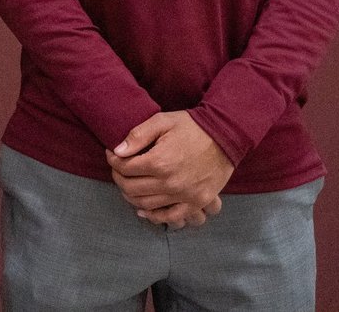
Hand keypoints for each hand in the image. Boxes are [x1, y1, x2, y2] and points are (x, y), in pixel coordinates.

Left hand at [107, 111, 232, 227]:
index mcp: (159, 161)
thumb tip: (117, 151)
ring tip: (128, 184)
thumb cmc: (192, 126)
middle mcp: (170, 182)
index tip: (112, 153)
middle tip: (118, 169)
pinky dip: (154, 216)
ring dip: (131, 196)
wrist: (226, 135)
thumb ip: (137, 136)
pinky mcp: (197, 201)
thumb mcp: (162, 121)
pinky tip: (143, 209)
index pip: (124, 168)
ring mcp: (184, 195)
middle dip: (118, 177)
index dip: (113, 160)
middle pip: (131, 188)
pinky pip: (171, 217)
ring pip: (146, 204)